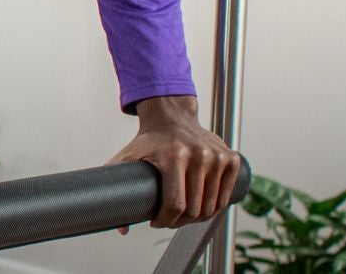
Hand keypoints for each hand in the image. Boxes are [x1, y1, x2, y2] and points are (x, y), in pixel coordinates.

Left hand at [107, 96, 243, 229]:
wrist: (171, 116)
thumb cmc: (148, 140)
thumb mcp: (127, 158)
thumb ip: (116, 187)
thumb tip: (121, 229)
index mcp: (173, 155)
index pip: (175, 203)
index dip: (165, 220)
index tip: (156, 222)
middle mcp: (198, 154)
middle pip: (194, 208)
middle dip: (179, 222)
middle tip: (169, 220)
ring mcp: (217, 156)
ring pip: (211, 206)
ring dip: (198, 218)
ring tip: (183, 215)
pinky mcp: (230, 159)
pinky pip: (225, 196)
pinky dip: (215, 207)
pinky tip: (201, 206)